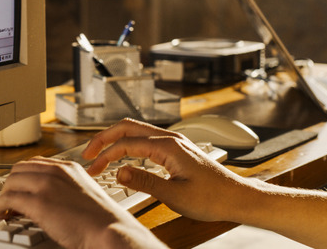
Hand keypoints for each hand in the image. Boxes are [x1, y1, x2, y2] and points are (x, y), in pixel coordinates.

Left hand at [0, 156, 164, 248]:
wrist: (110, 231)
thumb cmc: (102, 221)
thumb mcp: (84, 193)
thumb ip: (67, 189)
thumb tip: (51, 199)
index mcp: (68, 167)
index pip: (35, 162)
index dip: (22, 176)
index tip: (18, 188)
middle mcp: (56, 171)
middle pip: (19, 169)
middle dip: (10, 184)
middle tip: (9, 200)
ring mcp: (46, 184)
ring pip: (10, 182)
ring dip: (4, 196)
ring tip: (4, 209)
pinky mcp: (38, 202)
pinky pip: (8, 198)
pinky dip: (1, 206)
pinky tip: (3, 214)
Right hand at [82, 118, 251, 222]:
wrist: (238, 198)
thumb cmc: (213, 198)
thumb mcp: (175, 195)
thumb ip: (145, 181)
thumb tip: (120, 172)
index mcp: (168, 147)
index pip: (127, 144)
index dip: (105, 156)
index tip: (93, 169)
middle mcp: (170, 139)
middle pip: (128, 127)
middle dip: (104, 138)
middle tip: (88, 154)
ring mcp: (174, 142)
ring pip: (136, 131)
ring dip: (116, 140)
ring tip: (100, 154)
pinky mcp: (177, 149)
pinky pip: (146, 139)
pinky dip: (129, 144)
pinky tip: (124, 156)